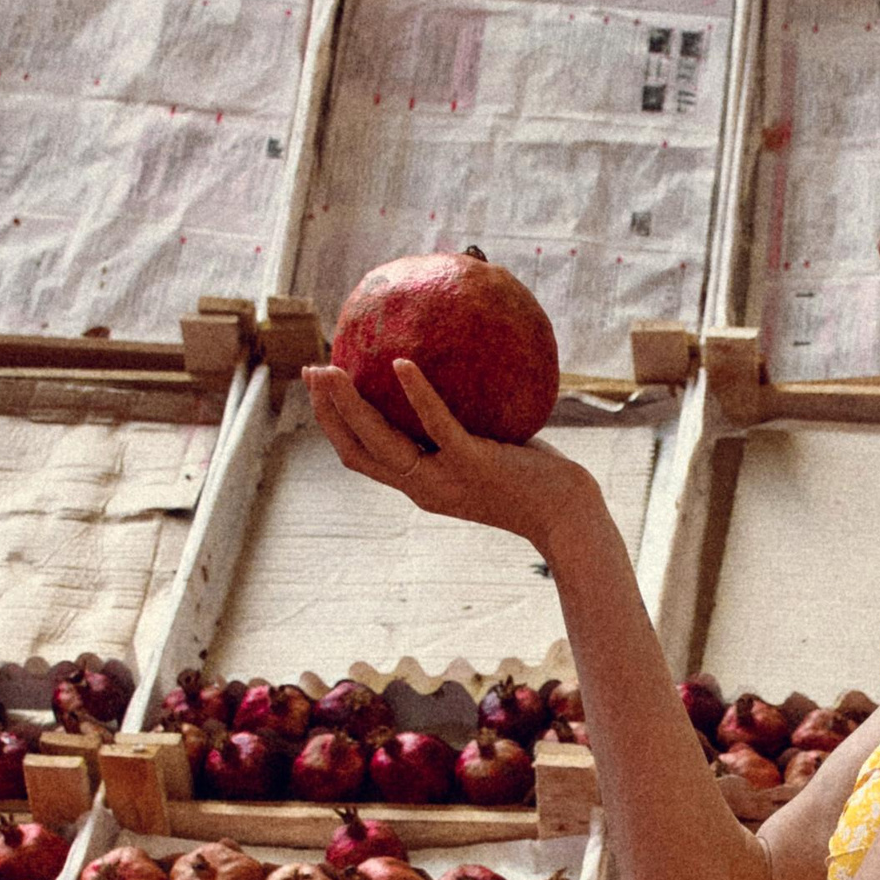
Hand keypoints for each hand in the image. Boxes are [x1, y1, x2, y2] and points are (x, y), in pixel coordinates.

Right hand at [308, 357, 592, 553]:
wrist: (567, 516)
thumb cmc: (534, 480)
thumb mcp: (486, 453)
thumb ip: (462, 428)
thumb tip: (456, 377)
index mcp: (421, 485)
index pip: (362, 459)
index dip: (334, 427)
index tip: (319, 391)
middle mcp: (424, 486)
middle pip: (358, 451)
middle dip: (328, 412)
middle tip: (311, 372)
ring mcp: (446, 476)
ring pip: (382, 441)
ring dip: (350, 404)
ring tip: (330, 370)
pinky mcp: (474, 463)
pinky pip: (438, 425)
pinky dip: (416, 394)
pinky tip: (401, 363)